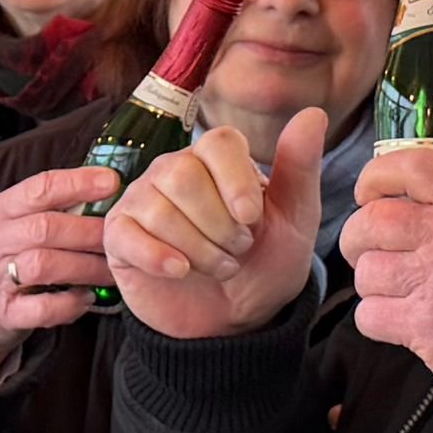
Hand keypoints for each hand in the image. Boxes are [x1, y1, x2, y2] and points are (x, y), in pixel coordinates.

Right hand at [0, 161, 123, 381]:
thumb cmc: (11, 256)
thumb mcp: (19, 223)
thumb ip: (54, 206)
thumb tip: (110, 185)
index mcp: (0, 210)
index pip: (39, 188)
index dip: (77, 183)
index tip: (112, 182)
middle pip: (45, 228)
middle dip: (88, 232)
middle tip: (119, 239)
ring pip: (43, 265)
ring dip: (85, 267)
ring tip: (110, 271)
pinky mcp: (6, 313)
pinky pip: (42, 308)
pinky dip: (70, 303)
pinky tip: (86, 297)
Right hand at [107, 109, 326, 342]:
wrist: (235, 318)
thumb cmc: (264, 263)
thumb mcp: (294, 220)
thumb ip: (299, 167)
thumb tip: (313, 114)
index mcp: (215, 158)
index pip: (217, 143)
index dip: (236, 181)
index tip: (251, 217)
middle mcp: (172, 170)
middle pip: (183, 177)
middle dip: (219, 225)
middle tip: (239, 249)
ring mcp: (142, 201)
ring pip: (159, 211)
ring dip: (200, 250)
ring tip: (220, 267)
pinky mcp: (120, 236)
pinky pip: (128, 236)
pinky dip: (159, 257)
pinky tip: (180, 271)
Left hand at [339, 148, 432, 383]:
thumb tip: (399, 189)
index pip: (410, 167)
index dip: (376, 177)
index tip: (368, 193)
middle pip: (371, 221)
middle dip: (360, 237)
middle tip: (370, 247)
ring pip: (366, 271)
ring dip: (374, 282)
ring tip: (399, 288)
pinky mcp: (425, 326)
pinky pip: (369, 314)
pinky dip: (378, 319)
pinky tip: (402, 318)